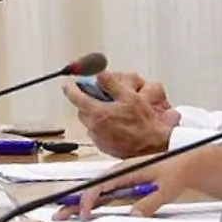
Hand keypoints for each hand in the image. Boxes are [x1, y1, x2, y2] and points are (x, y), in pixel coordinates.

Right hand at [52, 153, 189, 220]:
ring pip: (97, 193)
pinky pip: (107, 196)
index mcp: (126, 170)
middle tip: (59, 214)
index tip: (83, 213)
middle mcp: (120, 174)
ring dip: (82, 204)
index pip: (101, 185)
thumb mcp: (166, 189)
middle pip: (93, 189)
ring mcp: (122, 180)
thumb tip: (133, 216)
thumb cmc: (177, 172)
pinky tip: (87, 213)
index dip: (89, 199)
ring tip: (65, 214)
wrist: (188, 164)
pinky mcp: (126, 186)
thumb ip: (149, 203)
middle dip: (75, 201)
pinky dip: (95, 204)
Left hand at [61, 71, 181, 158]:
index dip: (71, 89)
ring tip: (108, 111)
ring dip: (93, 115)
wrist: (153, 146)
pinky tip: (113, 124)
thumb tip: (100, 75)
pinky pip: (96, 133)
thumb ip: (111, 85)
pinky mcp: (104, 147)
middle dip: (85, 102)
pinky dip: (100, 127)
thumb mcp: (129, 97)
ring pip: (89, 123)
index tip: (68, 85)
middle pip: (81, 111)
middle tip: (94, 96)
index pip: (76, 98)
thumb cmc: (144, 124)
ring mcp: (98, 138)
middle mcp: (94, 127)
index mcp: (98, 113)